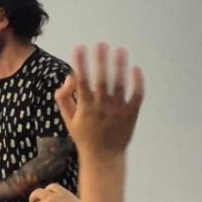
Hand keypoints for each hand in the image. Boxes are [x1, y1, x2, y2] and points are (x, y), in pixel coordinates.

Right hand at [55, 44, 143, 159]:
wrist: (103, 157)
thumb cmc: (83, 136)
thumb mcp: (68, 119)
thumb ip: (64, 97)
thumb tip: (69, 77)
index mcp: (85, 107)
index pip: (82, 81)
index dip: (80, 64)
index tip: (79, 48)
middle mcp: (102, 108)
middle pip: (102, 80)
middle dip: (101, 61)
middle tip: (101, 44)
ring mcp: (118, 111)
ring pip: (120, 85)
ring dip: (120, 66)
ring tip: (120, 50)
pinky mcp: (131, 114)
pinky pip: (136, 96)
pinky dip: (137, 82)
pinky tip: (135, 68)